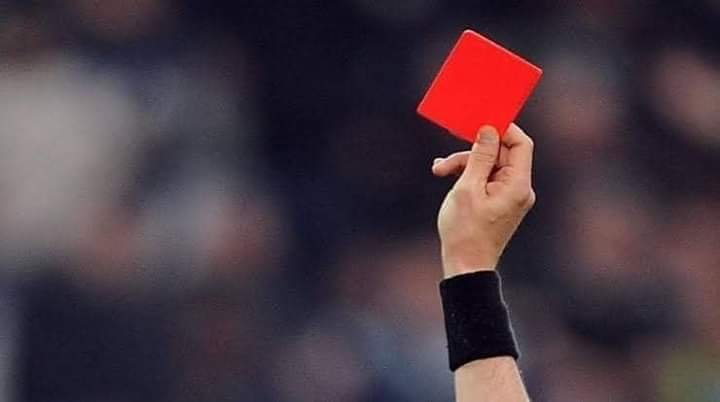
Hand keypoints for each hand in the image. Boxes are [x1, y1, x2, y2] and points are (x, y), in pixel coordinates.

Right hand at [433, 124, 535, 277]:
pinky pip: (485, 179)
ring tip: (439, 170)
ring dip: (464, 164)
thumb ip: (479, 156)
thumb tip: (488, 130)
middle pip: (501, 153)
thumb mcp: (467, 188)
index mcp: (517, 185)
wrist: (465, 266)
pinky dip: (467, 175)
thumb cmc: (465, 231)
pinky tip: (446, 175)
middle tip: (447, 158)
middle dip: (472, 151)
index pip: (520, 144)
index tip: (479, 123)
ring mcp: (509, 195)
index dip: (502, 129)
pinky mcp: (498, 201)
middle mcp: (519, 188)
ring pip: (489, 165)